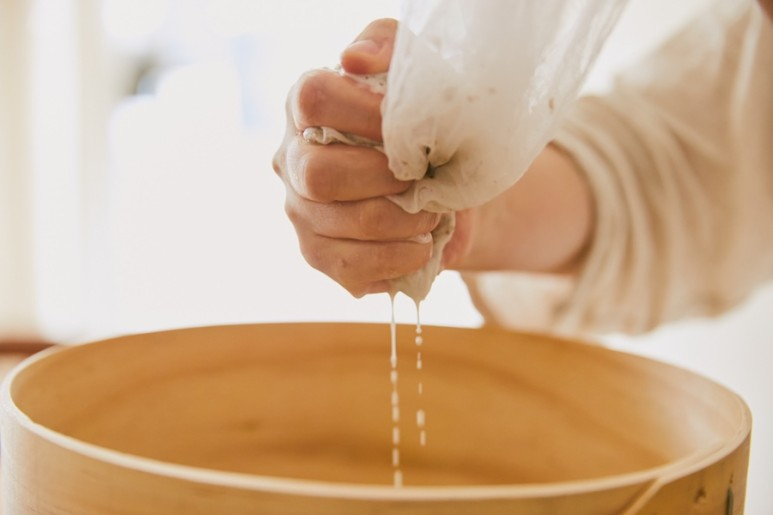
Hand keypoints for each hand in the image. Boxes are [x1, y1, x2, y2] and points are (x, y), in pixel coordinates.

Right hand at [272, 19, 443, 296]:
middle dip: (381, 180)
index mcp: (306, 104)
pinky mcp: (318, 254)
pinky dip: (396, 261)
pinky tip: (420, 249)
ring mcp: (300, 211)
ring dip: (400, 223)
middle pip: (317, 174)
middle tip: (421, 179)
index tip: (410, 130)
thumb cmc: (424, 122)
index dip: (364, 114)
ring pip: (339, 224)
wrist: (445, 184)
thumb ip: (387, 46)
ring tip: (433, 216)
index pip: (313, 99)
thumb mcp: (416, 71)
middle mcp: (291, 158)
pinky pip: (350, 267)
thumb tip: (353, 59)